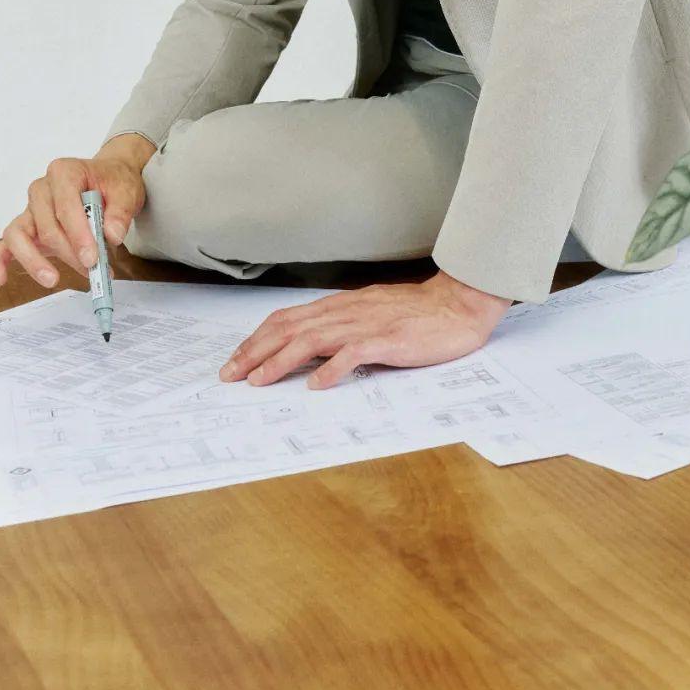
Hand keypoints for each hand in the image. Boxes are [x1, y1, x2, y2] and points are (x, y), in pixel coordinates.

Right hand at [0, 136, 154, 288]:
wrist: (108, 179)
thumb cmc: (113, 183)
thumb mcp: (127, 192)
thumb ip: (120, 213)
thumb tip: (111, 236)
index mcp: (64, 172)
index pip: (66, 206)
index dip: (78, 235)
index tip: (93, 259)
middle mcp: (42, 189)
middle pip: (47, 226)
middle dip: (68, 252)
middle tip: (91, 270)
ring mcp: (30, 209)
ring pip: (19, 235)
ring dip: (34, 260)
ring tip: (52, 280)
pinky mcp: (26, 227)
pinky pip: (5, 244)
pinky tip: (0, 279)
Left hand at [218, 270, 513, 389]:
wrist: (458, 304)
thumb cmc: (417, 313)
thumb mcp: (370, 314)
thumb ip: (342, 326)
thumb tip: (310, 349)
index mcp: (341, 307)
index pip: (288, 319)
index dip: (258, 339)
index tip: (236, 360)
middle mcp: (347, 312)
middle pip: (290, 328)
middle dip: (256, 351)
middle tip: (231, 375)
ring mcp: (366, 324)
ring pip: (313, 338)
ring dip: (281, 360)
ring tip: (260, 381)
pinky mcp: (388, 339)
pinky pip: (355, 352)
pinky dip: (333, 368)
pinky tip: (317, 384)